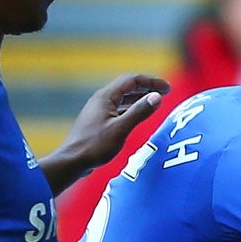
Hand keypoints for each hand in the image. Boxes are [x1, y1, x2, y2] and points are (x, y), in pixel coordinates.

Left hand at [49, 72, 168, 178]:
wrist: (73, 161)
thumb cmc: (95, 145)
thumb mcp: (121, 129)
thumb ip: (139, 112)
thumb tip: (158, 96)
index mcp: (105, 97)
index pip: (131, 80)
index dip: (151, 82)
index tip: (167, 88)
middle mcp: (101, 100)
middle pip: (127, 87)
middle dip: (147, 87)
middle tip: (165, 92)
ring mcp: (99, 110)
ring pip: (123, 98)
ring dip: (140, 98)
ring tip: (156, 101)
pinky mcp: (99, 121)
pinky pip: (119, 108)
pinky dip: (132, 108)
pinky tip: (139, 115)